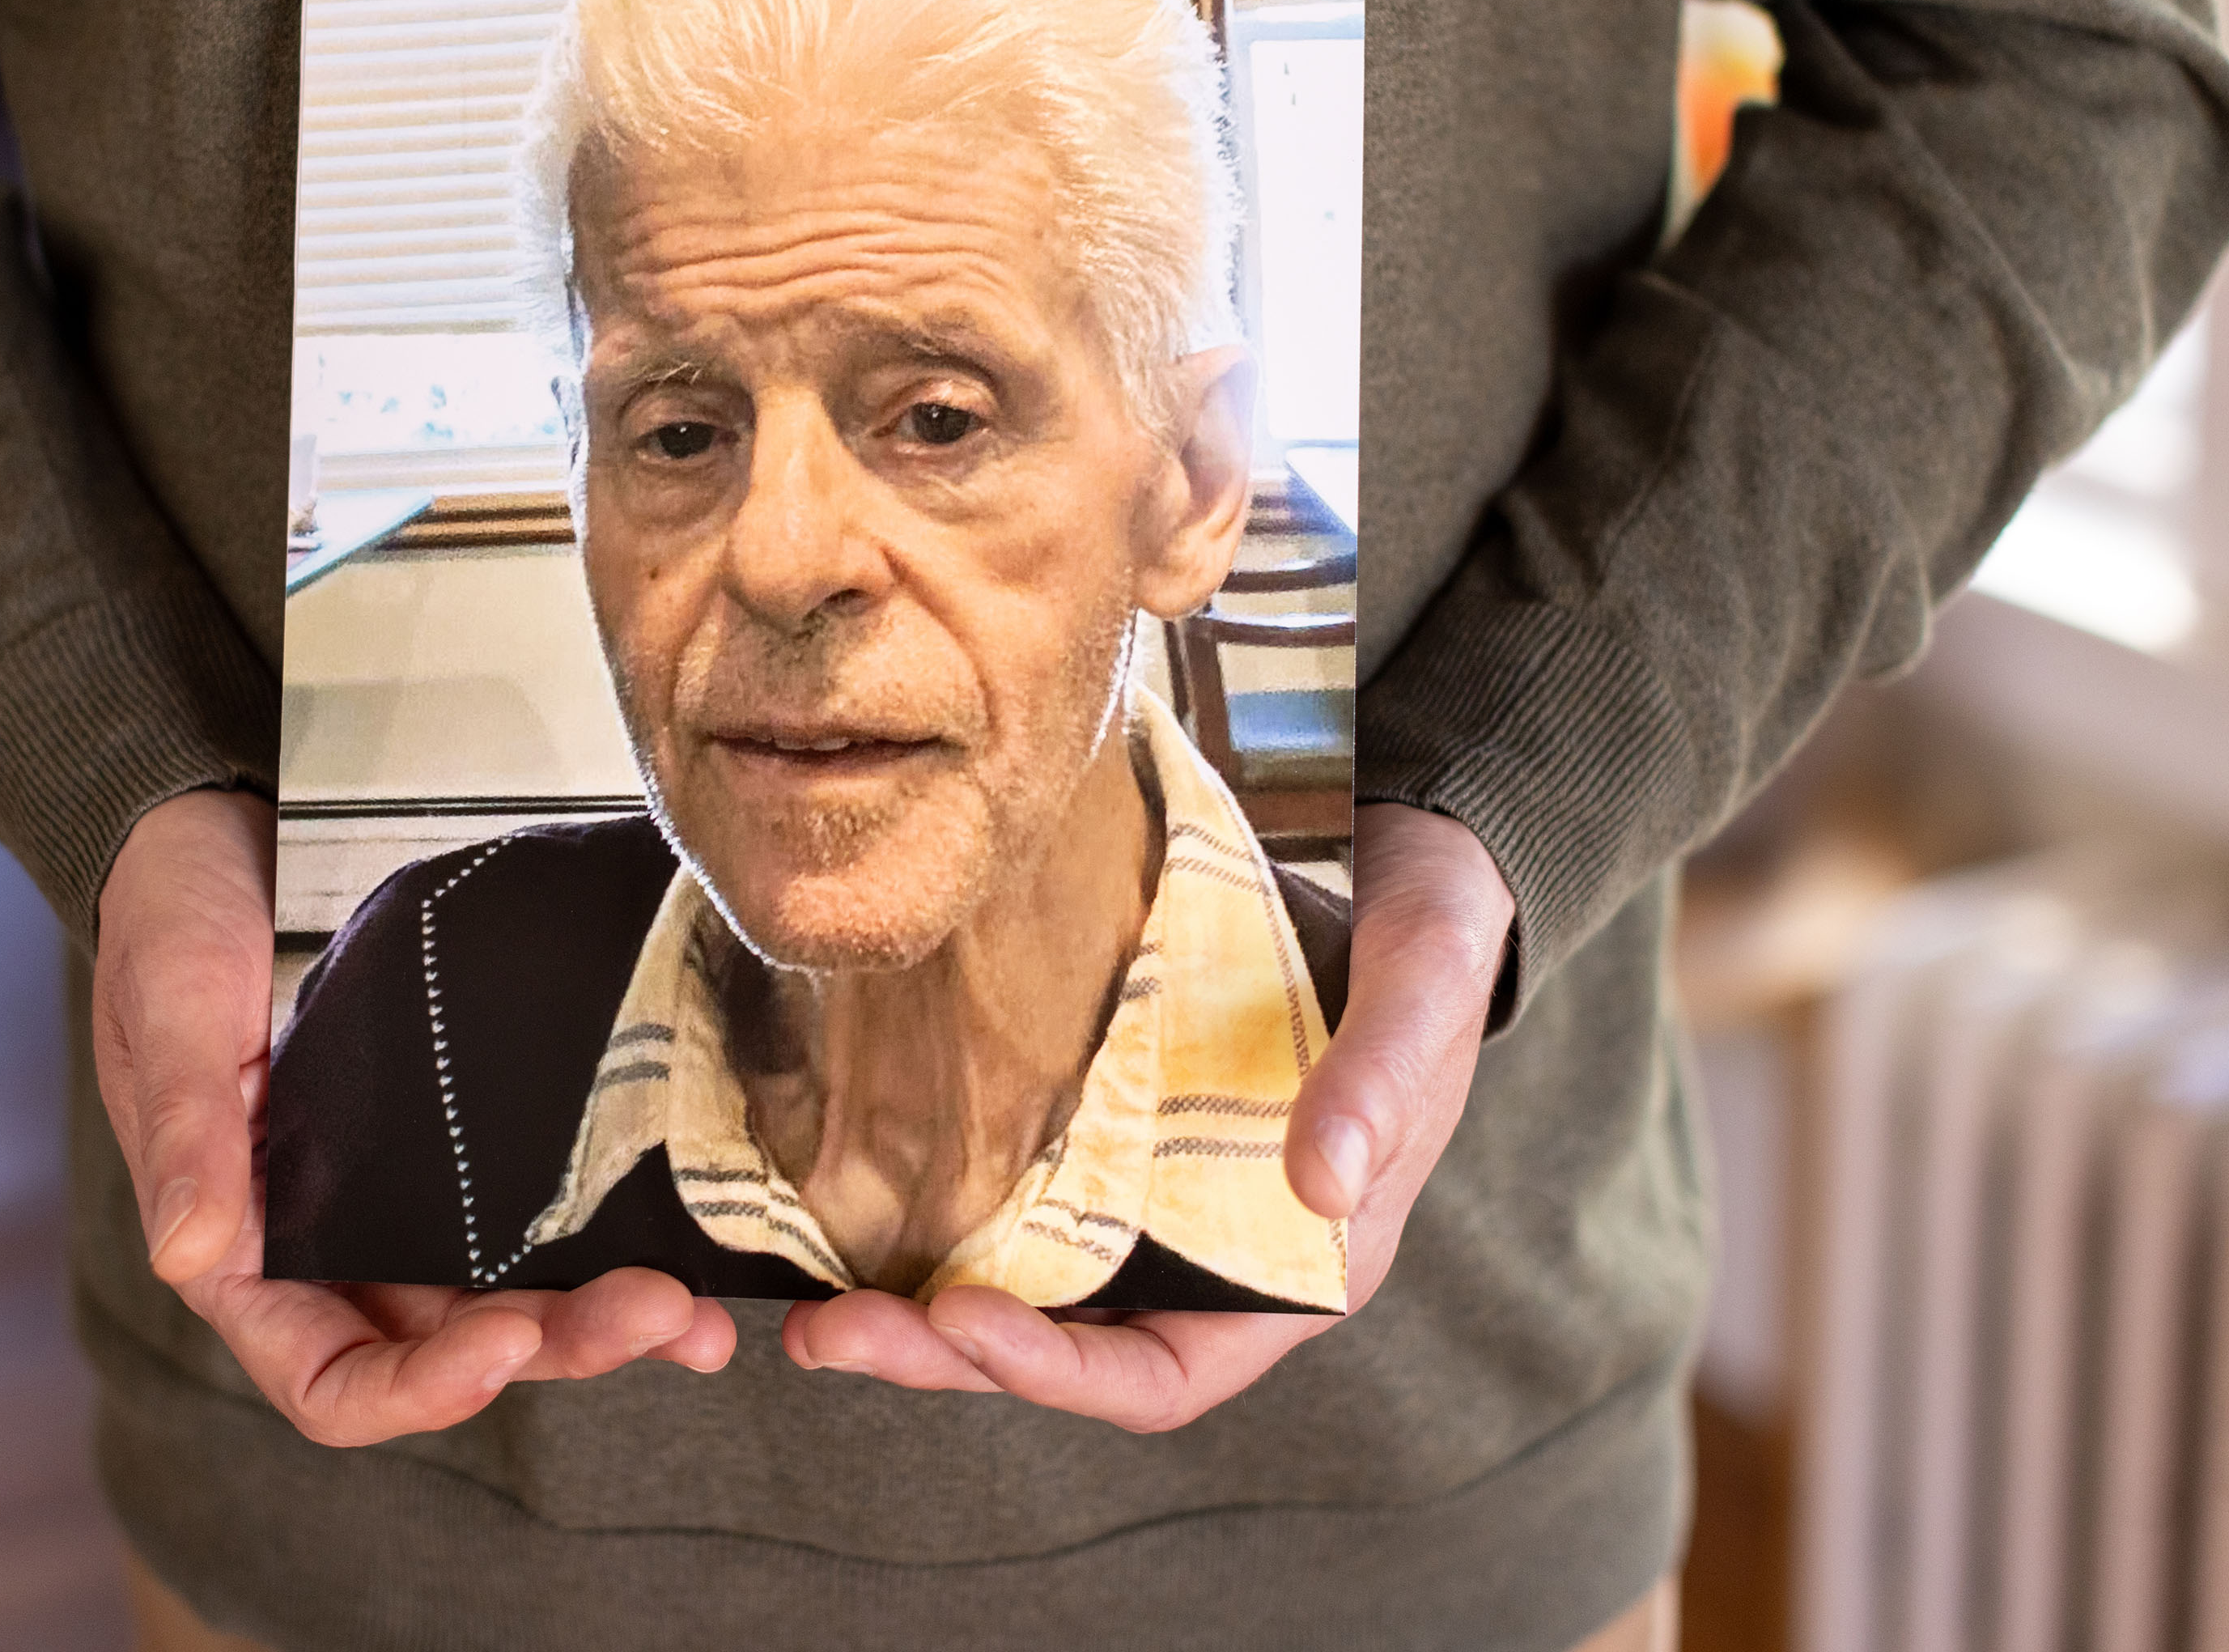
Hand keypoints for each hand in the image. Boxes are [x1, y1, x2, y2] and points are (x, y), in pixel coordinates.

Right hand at [92, 789, 736, 1446]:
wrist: (217, 832)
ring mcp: (405, 1202)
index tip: (502, 1345)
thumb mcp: (171, 1012)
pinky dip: (609, 1239)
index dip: (417, 1390)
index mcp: (247, 1253)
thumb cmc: (170, 923)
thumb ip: (186, 1135)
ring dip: (602, 1319)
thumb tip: (188, 1259)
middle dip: (556, 1348)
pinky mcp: (463, 1142)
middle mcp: (333, 1249)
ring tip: (695, 1314)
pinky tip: (689, 1242)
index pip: (330, 1380)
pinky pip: (539, 1214)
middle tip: (656, 1314)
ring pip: (512, 1300)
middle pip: (450, 1350)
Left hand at [779, 802, 1511, 1430]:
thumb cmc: (1429, 932)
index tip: (962, 1323)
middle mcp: (1203, 1254)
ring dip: (908, 1306)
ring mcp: (1138, 1195)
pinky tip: (840, 1192)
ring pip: (1011, 1286)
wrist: (1397, 854)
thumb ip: (1384, 1076)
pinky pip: (1000, 1193)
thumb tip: (1322, 1182)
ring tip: (800, 1304)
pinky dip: (923, 1208)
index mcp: (1293, 1267)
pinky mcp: (1093, 1128)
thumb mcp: (1423, 984)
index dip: (1058, 1371)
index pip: (1159, 1374)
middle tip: (820, 1336)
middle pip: (1055, 1348)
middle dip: (938, 1354)